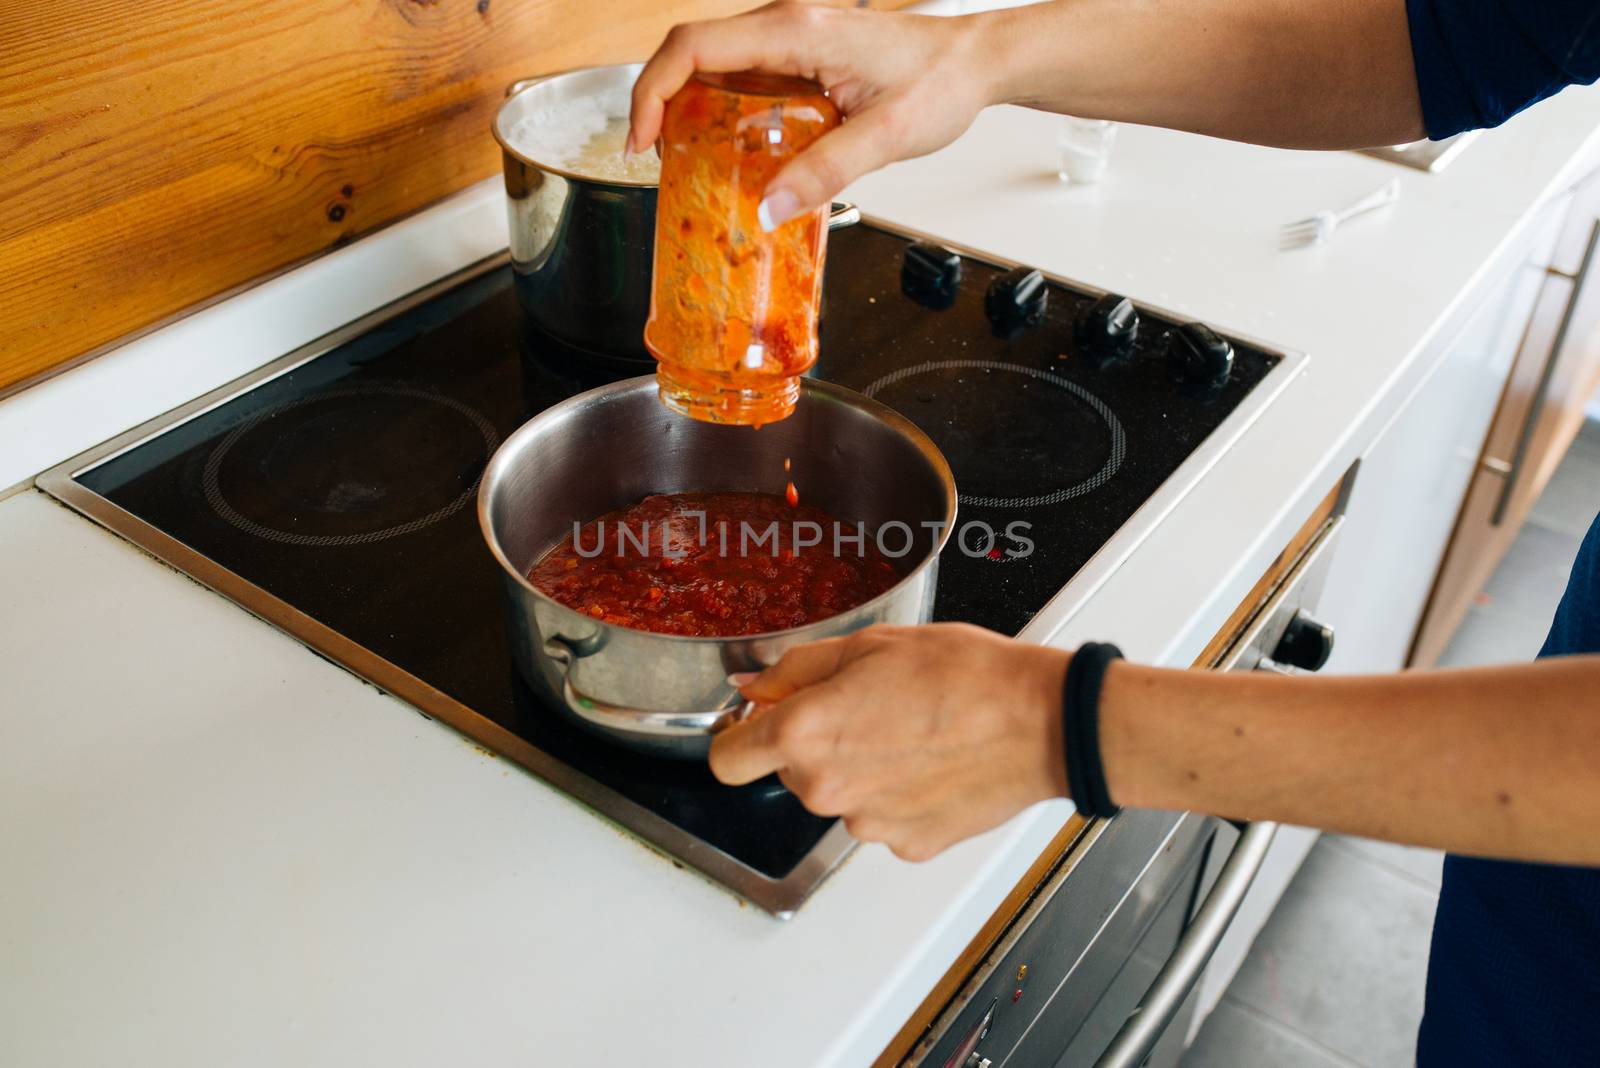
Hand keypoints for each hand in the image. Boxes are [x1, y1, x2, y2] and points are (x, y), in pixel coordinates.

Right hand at [629, 2, 994, 228]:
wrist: (974, 61)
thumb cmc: (939, 82)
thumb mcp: (886, 137)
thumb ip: (827, 172)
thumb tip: (767, 210)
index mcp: (797, 31)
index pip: (694, 47)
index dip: (652, 92)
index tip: (642, 142)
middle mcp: (785, 25)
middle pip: (690, 53)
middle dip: (658, 105)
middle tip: (656, 163)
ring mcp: (789, 39)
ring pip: (711, 64)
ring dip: (685, 108)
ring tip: (682, 163)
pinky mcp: (798, 57)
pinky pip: (740, 76)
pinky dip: (717, 110)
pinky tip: (724, 151)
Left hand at [710, 624, 1068, 860]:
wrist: (1041, 722)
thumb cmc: (965, 675)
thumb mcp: (870, 646)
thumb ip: (797, 670)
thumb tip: (753, 686)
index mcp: (807, 733)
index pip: (727, 759)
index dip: (738, 736)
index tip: (757, 723)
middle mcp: (827, 788)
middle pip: (790, 772)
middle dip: (816, 741)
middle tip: (870, 704)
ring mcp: (867, 823)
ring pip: (840, 794)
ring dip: (860, 767)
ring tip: (912, 730)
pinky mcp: (905, 844)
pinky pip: (883, 816)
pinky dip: (899, 793)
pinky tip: (933, 761)